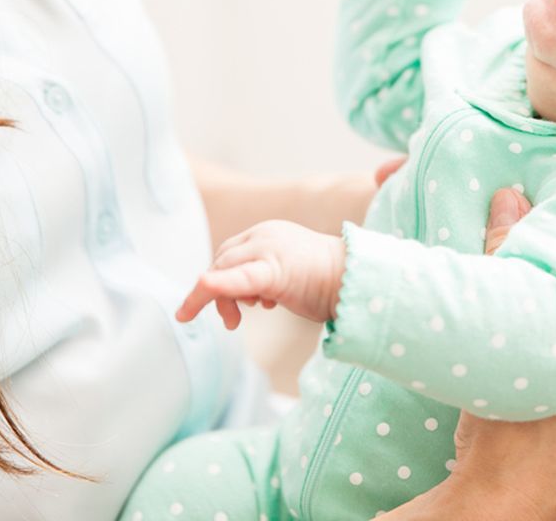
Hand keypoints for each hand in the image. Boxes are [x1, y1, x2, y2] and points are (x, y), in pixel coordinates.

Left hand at [176, 220, 346, 329]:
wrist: (359, 282)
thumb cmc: (329, 283)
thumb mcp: (289, 273)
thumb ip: (265, 276)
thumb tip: (246, 297)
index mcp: (268, 233)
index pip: (230, 253)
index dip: (221, 278)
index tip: (226, 305)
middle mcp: (264, 235)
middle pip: (222, 260)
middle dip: (216, 292)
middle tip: (230, 321)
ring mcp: (267, 249)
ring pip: (223, 270)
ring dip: (219, 298)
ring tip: (234, 321)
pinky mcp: (272, 270)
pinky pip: (235, 279)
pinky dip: (213, 287)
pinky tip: (196, 299)